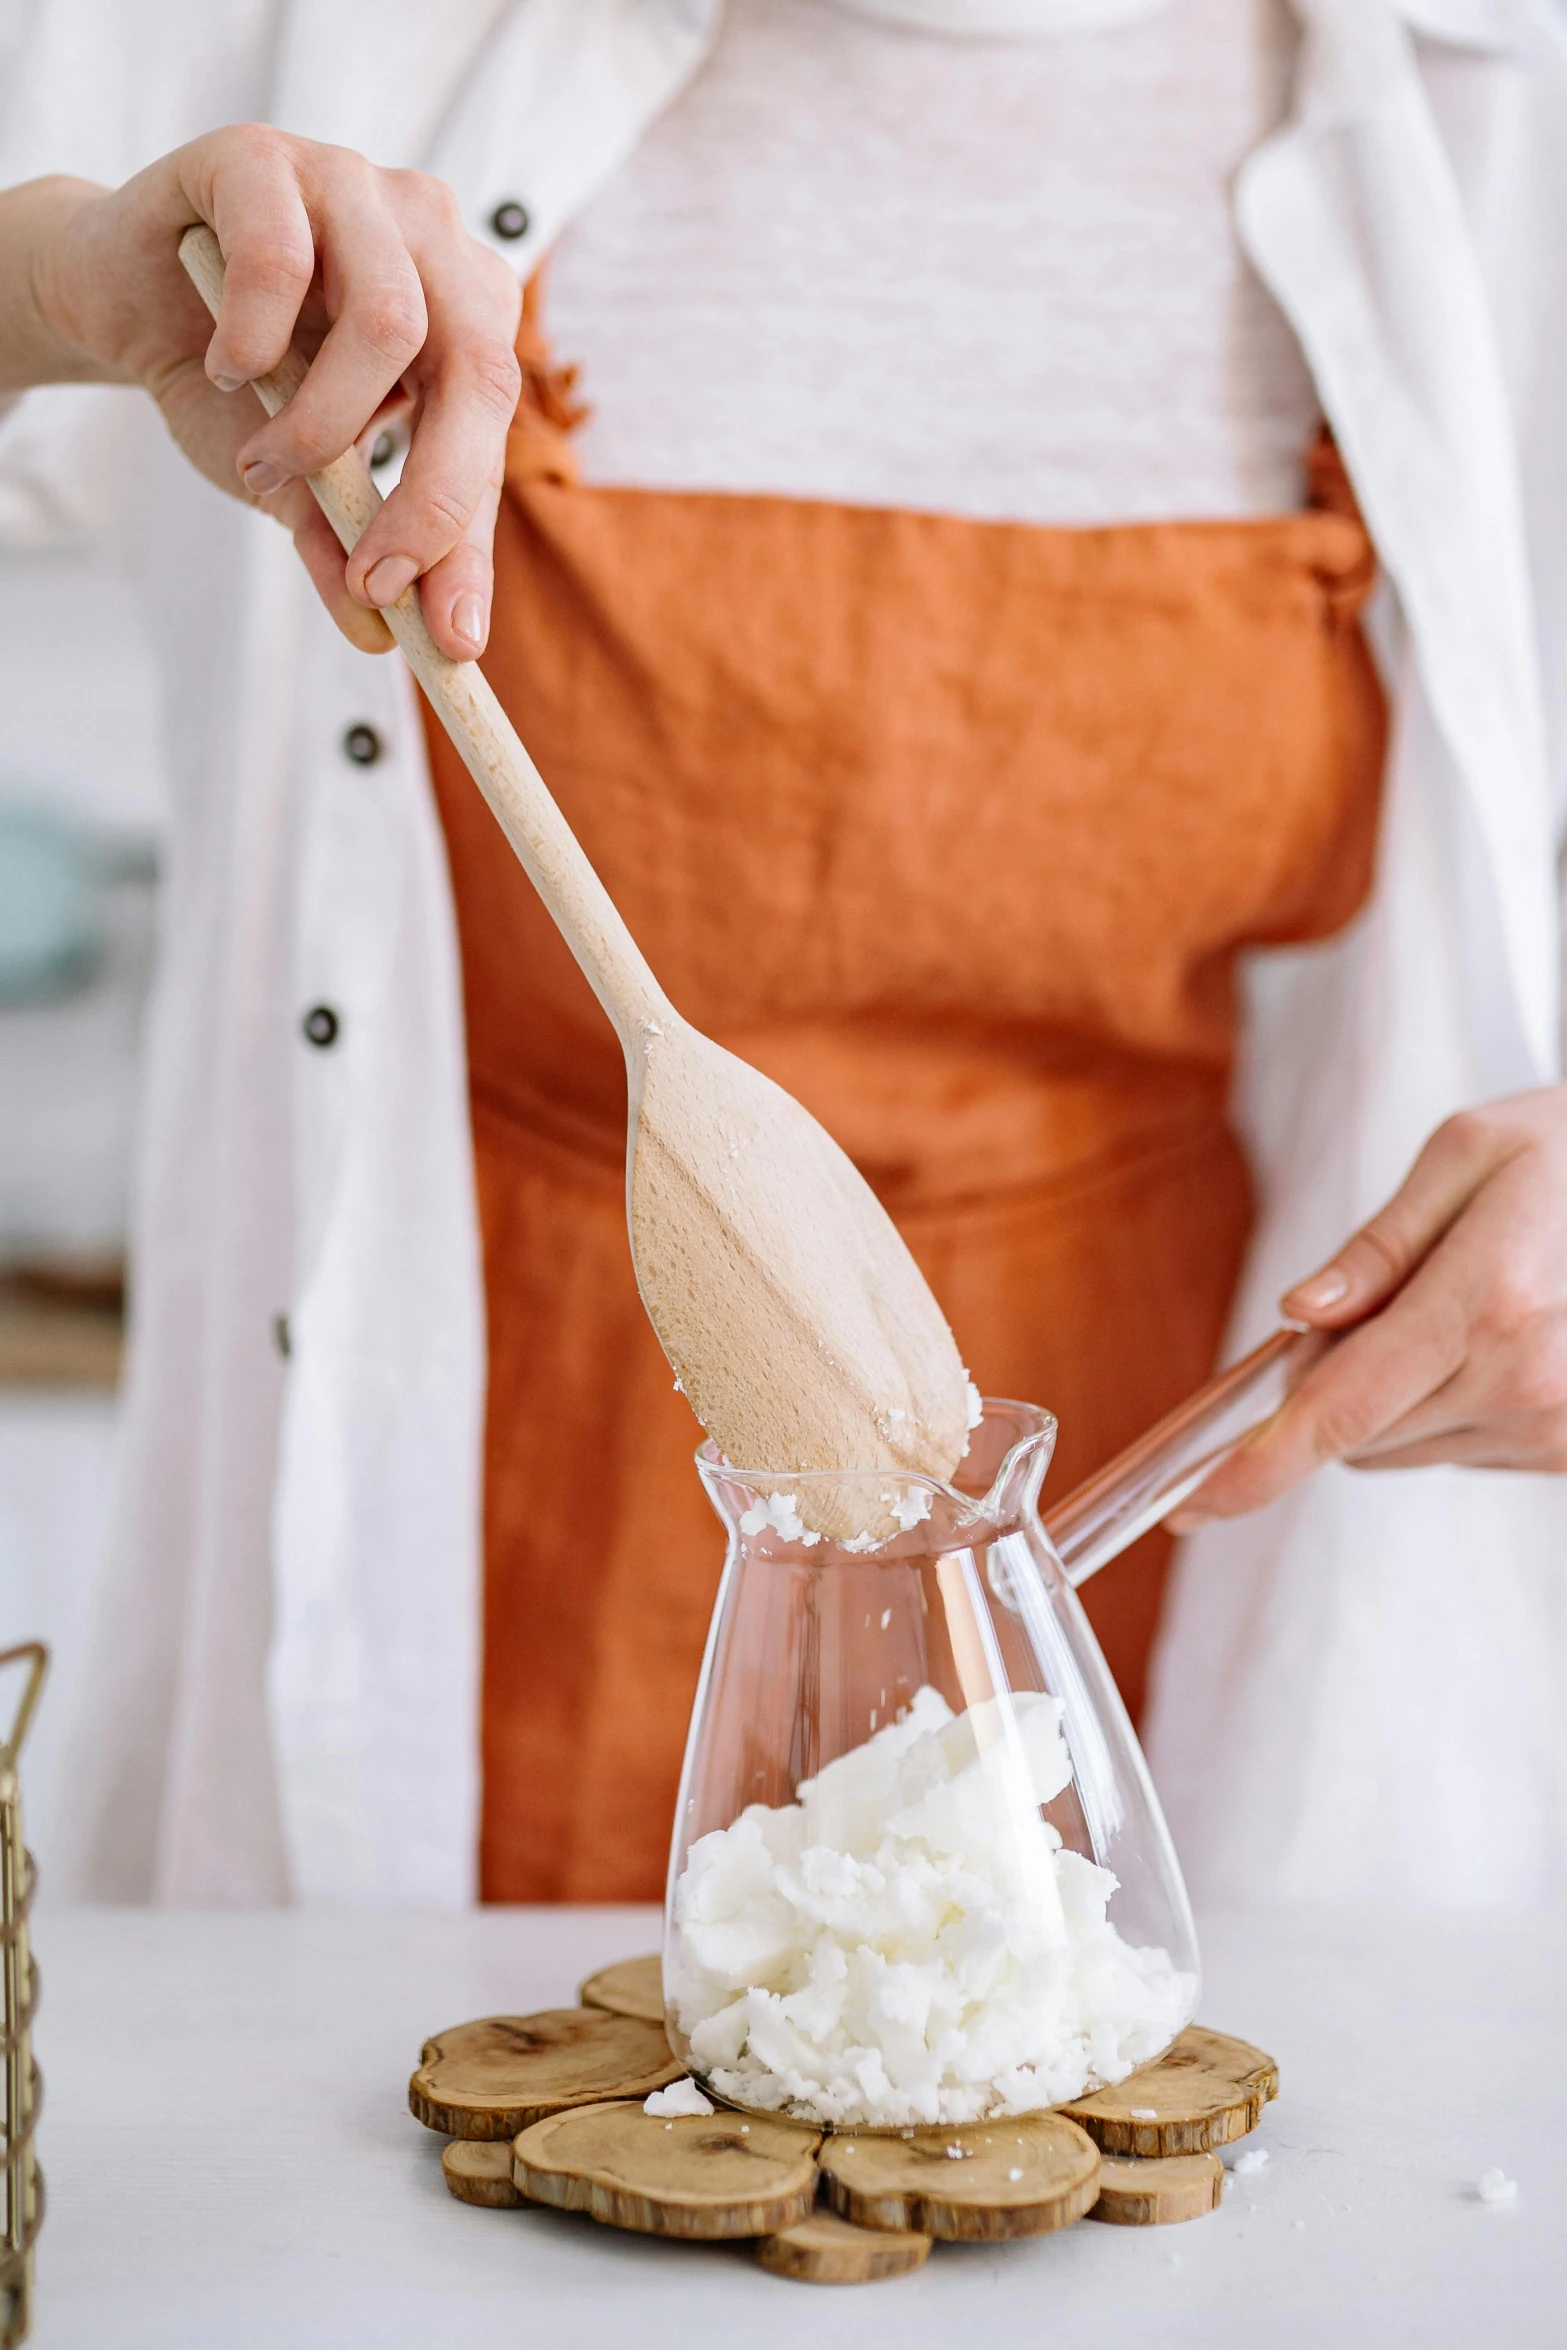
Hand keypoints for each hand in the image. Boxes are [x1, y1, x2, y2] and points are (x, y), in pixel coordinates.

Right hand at [6, 131, 521, 657]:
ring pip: (389, 322)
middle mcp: (431, 240)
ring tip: (265, 461)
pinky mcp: (264, 158)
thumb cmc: (235, 385)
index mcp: (466, 314)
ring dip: (321, 426)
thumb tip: (384, 636)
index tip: (450, 637)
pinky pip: (283, 260)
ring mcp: (355, 187)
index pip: (493, 437)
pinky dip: (252, 340)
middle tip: (372, 575)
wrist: (126, 301)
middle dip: (427, 497)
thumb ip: (343, 548)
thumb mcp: (297, 484)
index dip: (469, 543)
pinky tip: (228, 369)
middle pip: (478, 373)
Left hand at [1172, 1085, 1566, 1524]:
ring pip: (1401, 1446)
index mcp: (1486, 1302)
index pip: (1338, 1410)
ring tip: (1468, 1303)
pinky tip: (1504, 1336)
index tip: (1191, 1508)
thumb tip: (1299, 1316)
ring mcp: (1555, 1427)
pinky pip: (1461, 1448)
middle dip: (1334, 1379)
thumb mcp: (1471, 1155)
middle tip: (1383, 1296)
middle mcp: (1523, 1380)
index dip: (1255, 1468)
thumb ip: (1377, 1245)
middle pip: (1357, 1432)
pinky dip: (1451, 1403)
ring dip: (1397, 1393)